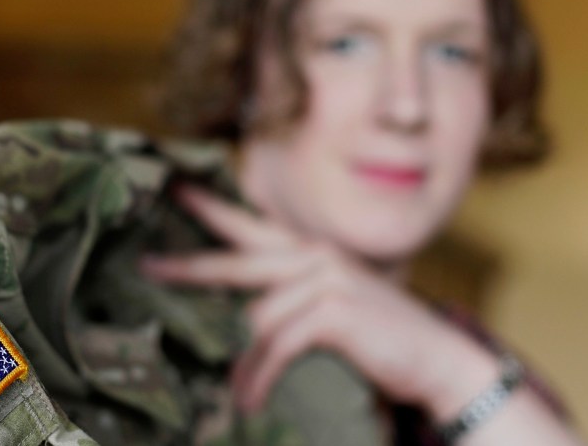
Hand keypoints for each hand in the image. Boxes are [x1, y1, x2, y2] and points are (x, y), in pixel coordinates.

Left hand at [140, 185, 497, 418]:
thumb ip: (291, 302)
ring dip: (241, 365)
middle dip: (190, 265)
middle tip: (148, 264)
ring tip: (234, 393)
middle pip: (238, 260)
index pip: (254, 225)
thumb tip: (241, 318)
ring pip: (256, 319)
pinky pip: (277, 344)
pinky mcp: (333, 311)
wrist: (440, 360)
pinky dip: (260, 375)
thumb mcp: (333, 309)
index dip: (214, 208)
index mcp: (312, 253)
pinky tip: (250, 398)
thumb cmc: (383, 339)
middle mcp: (315, 257)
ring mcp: (325, 280)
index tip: (178, 190)